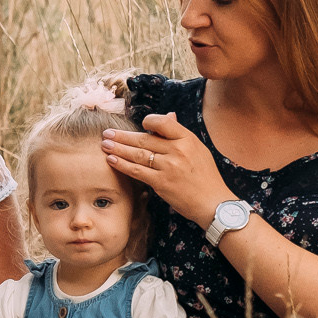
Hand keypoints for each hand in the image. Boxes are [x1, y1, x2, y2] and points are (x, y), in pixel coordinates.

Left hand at [102, 113, 230, 224]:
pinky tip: (111, 160)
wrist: (213, 202)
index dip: (148, 121)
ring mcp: (169, 167)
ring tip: (104, 145)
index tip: (138, 125)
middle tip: (106, 133)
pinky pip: (137, 171)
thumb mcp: (197, 149)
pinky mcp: (161, 183)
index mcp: (188, 139)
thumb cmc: (205, 175)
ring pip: (137, 154)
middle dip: (122, 136)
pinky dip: (122, 165)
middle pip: (144, 139)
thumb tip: (168, 115)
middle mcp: (178, 150)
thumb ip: (180, 133)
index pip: (162, 123)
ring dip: (117, 149)